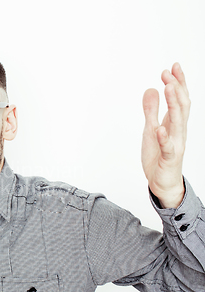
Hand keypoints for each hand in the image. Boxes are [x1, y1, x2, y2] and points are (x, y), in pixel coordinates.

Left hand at [142, 63, 189, 207]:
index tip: (172, 67)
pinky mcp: (168, 158)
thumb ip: (151, 110)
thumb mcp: (151, 129)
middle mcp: (178, 131)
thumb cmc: (158, 156)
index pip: (179, 99)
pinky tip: (159, 129)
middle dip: (177, 87)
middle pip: (181, 106)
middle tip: (168, 71)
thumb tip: (151, 88)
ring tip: (169, 88)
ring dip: (174, 104)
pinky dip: (164, 138)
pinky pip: (167, 148)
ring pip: (178, 122)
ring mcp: (175, 144)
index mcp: (174, 123)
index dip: (177, 83)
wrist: (162, 182)